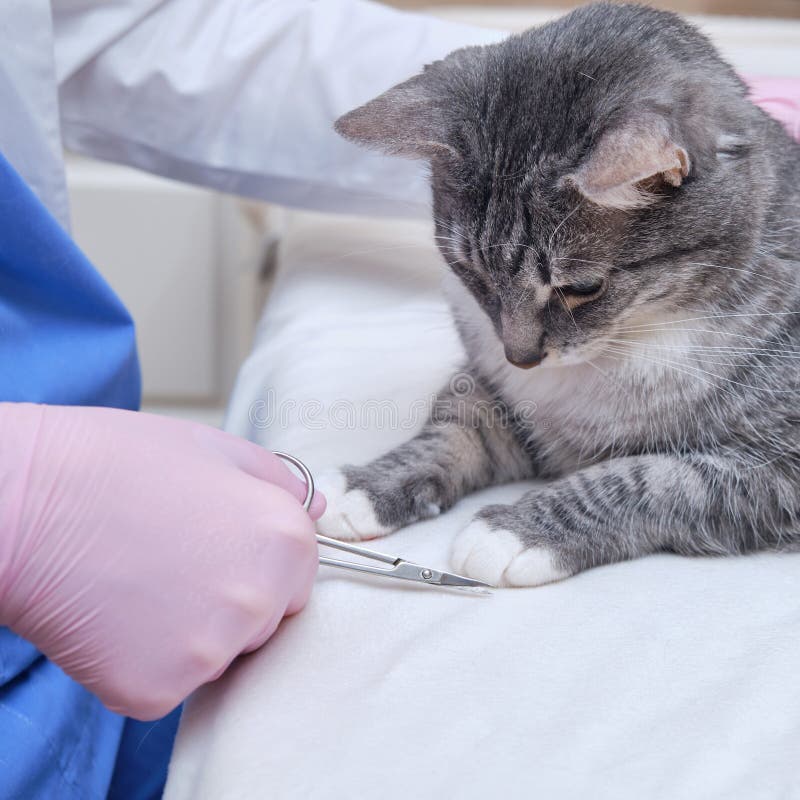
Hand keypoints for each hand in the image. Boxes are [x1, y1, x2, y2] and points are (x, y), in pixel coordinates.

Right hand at [0, 403, 323, 719]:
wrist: (25, 502)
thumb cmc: (117, 464)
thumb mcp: (215, 450)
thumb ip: (277, 483)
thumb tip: (314, 508)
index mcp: (284, 542)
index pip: (300, 571)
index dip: (259, 555)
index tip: (221, 542)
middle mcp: (259, 602)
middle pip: (266, 616)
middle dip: (234, 595)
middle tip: (175, 558)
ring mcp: (208, 653)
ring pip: (219, 652)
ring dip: (193, 629)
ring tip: (142, 580)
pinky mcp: (155, 692)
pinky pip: (170, 681)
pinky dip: (148, 657)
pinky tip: (118, 613)